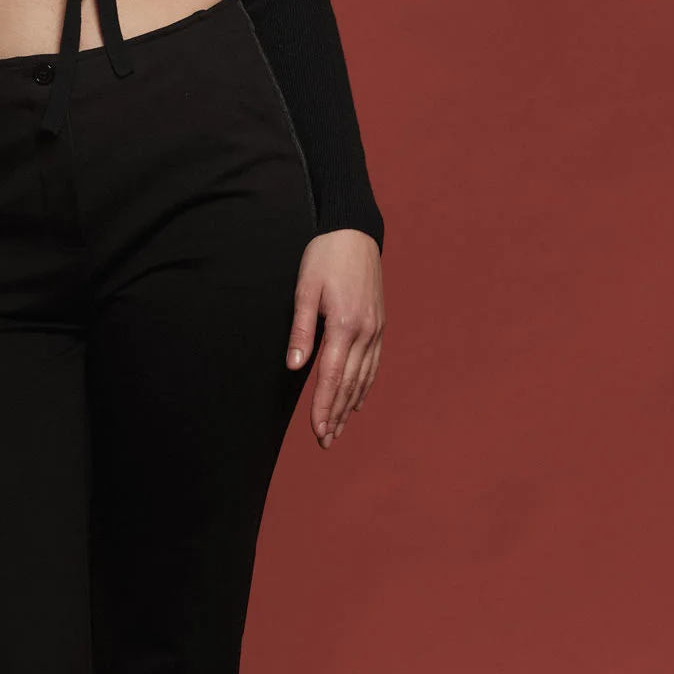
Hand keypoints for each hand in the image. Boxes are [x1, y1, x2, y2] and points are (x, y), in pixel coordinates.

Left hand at [286, 230, 383, 448]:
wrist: (355, 231)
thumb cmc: (325, 256)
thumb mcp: (305, 288)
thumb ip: (300, 329)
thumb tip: (294, 366)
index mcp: (344, 325)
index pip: (331, 377)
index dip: (323, 407)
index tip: (316, 432)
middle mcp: (365, 332)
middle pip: (349, 384)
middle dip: (336, 415)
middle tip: (325, 442)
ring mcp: (375, 329)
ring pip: (363, 378)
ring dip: (350, 406)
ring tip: (338, 429)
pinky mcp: (379, 324)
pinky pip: (374, 363)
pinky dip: (365, 386)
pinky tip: (357, 401)